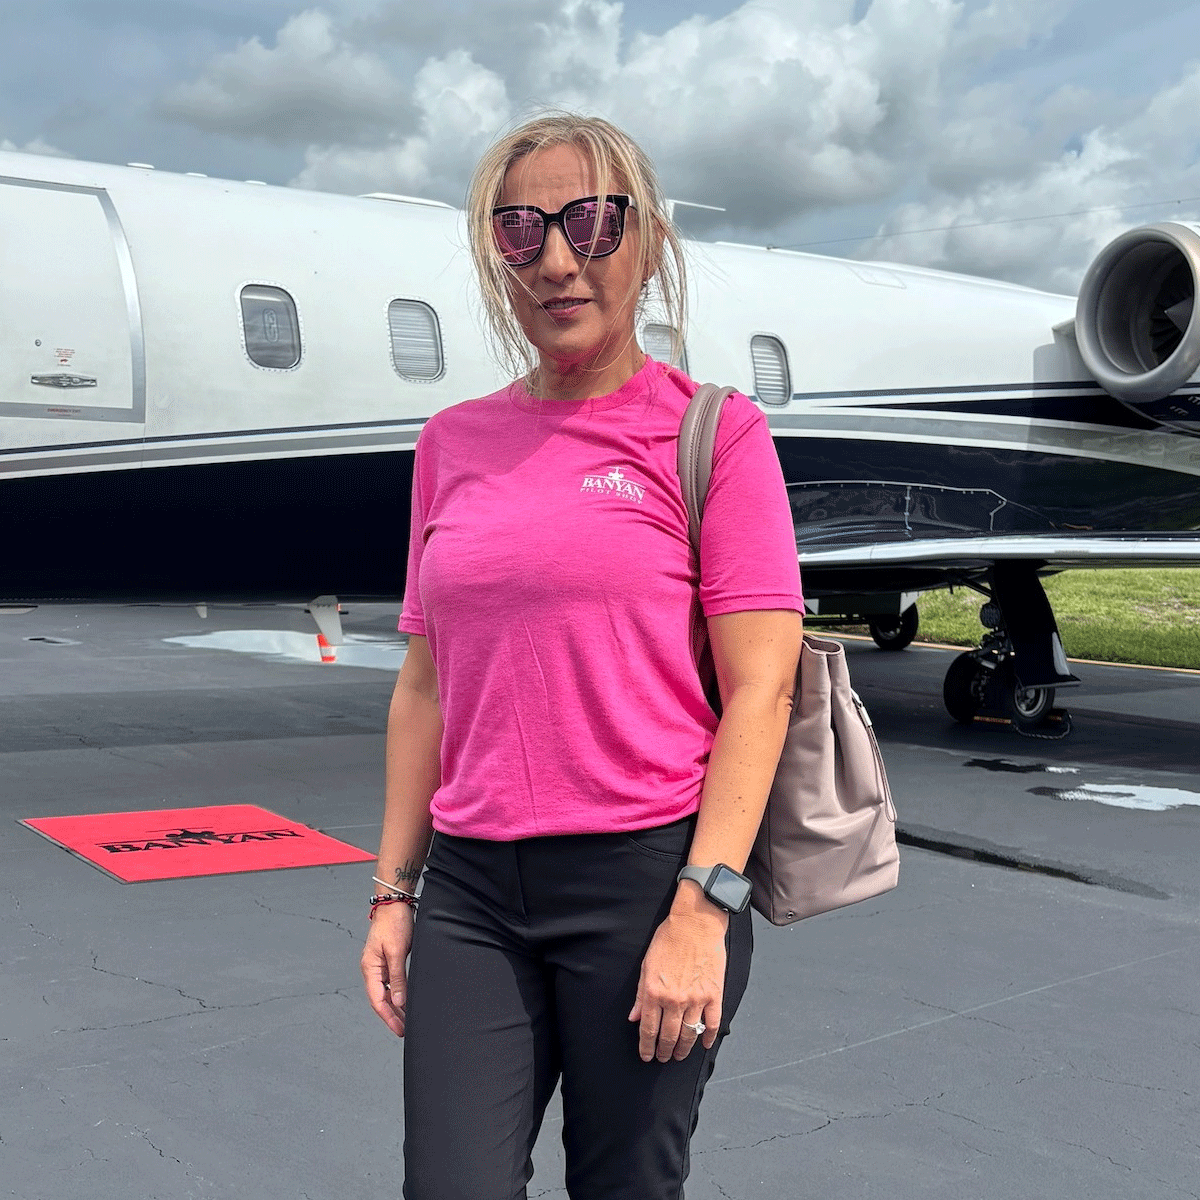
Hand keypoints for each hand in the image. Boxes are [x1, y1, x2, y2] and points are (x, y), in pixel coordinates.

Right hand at [361, 903, 414, 1036]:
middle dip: (392, 1016)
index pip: (377, 1000)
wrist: (395, 903)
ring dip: (396, 1007)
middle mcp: (372, 969)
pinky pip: (391, 983)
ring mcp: (379, 964)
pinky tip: (406, 1001)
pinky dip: (398, 994)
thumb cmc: (394, 923)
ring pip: (386, 992)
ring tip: (407, 1020)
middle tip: (405, 1030)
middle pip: (380, 999)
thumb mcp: (397, 951)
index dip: (389, 1017)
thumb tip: (398, 1002)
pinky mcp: (388, 960)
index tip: (400, 1030)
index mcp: (370, 968)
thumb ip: (397, 978)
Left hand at [628, 893, 726, 1062]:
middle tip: (663, 1058)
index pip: (648, 1029)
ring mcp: (696, 998)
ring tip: (679, 1055)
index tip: (646, 1055)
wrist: (695, 924)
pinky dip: (708, 1037)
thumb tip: (634, 1017)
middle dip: (664, 1051)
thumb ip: (641, 994)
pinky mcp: (714, 994)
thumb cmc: (669, 939)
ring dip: (683, 1049)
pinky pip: (712, 1023)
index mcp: (655, 992)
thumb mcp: (646, 965)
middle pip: (668, 1036)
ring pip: (689, 1034)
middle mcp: (674, 999)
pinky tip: (704, 1044)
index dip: (646, 1047)